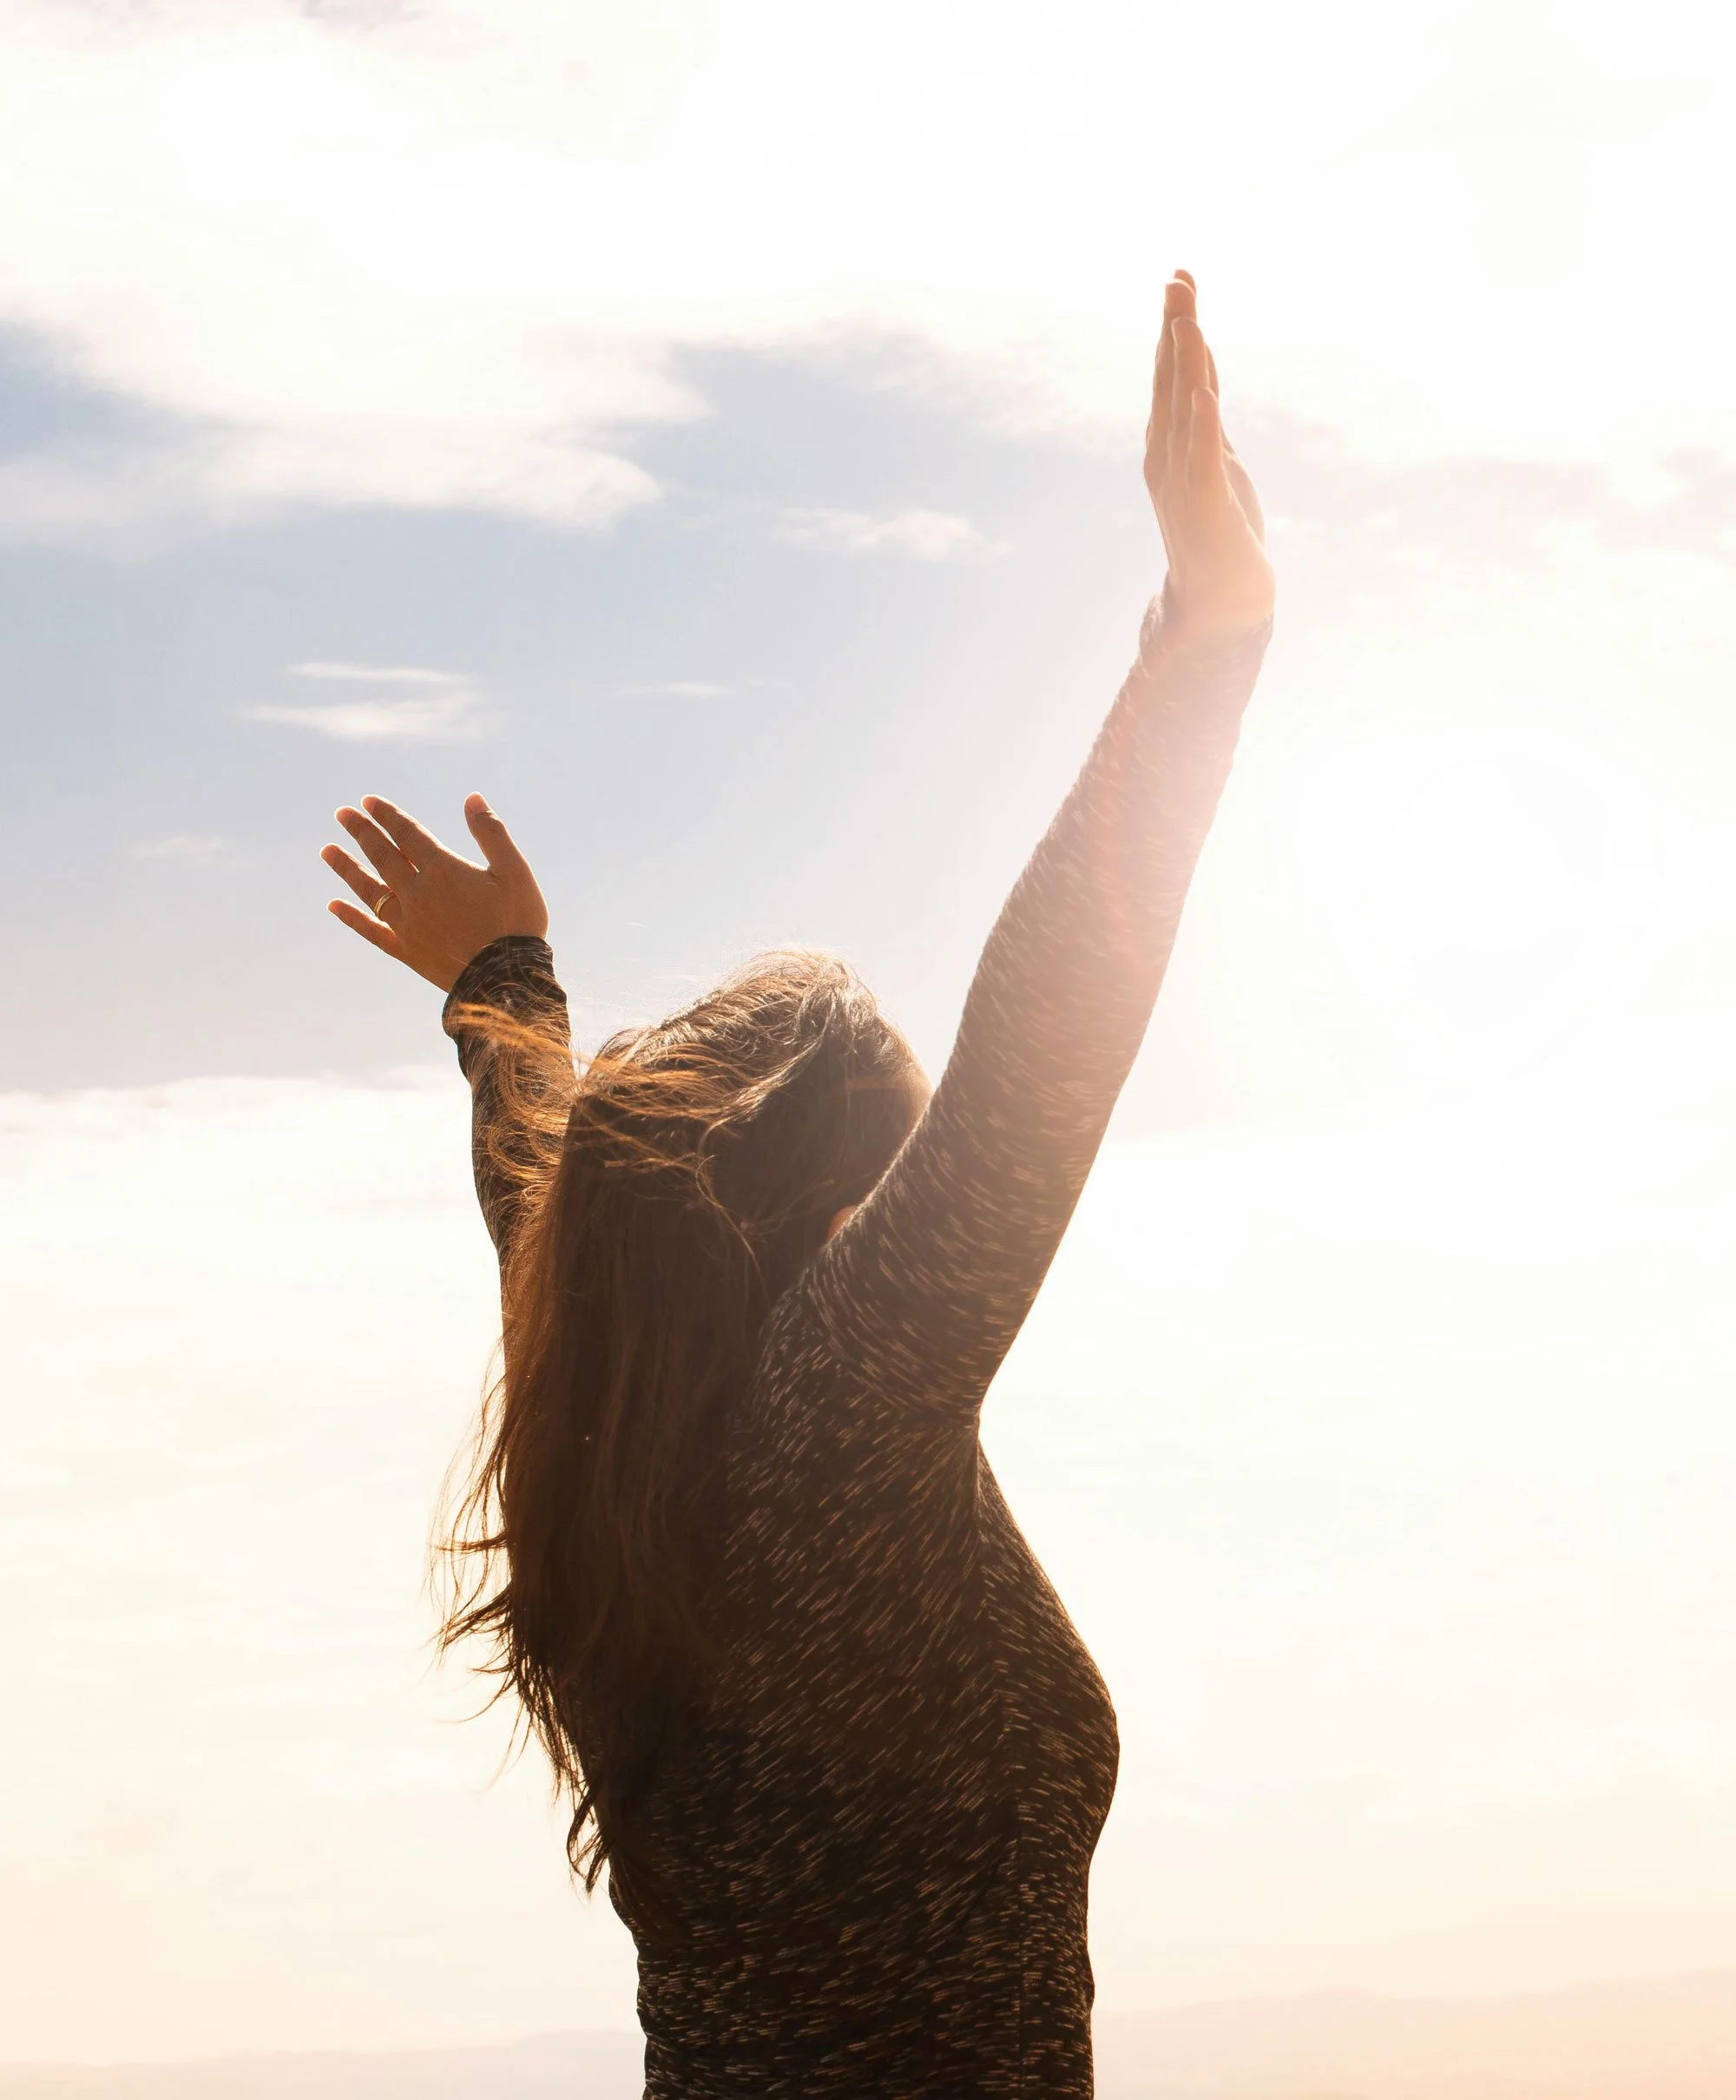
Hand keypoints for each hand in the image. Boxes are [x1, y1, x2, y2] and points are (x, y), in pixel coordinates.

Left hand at [321, 792, 548, 992]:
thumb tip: (472, 798)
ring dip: (347, 868)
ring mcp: (408, 923)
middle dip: (362, 832)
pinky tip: (334, 906)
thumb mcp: (514, 871)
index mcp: (442, 870)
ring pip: (370, 890)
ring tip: (327, 851)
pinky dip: (352, 918)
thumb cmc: (516, 923)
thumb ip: (491, 832)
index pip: (407, 834)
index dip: (387, 815)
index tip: (368, 801)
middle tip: (342, 814)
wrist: (507, 979)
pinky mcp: (406, 950)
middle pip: (383, 856)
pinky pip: (372, 931)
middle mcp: (417, 893)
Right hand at [1143, 271, 1274, 643]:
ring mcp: (1183, 480)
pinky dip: (1203, 420)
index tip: (1181, 280)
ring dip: (1184, 361)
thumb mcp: (1215, 464)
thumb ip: (1205, 422)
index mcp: (1168, 446)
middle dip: (1174, 328)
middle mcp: (1167, 457)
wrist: (1219, 603)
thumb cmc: (1221, 535)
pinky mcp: (1208, 503)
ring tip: (1186, 316)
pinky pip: (1204, 454)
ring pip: (1183, 409)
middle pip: (1171, 381)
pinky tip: (1204, 389)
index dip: (1175, 327)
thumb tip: (1200, 377)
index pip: (1171, 376)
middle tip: (1177, 278)